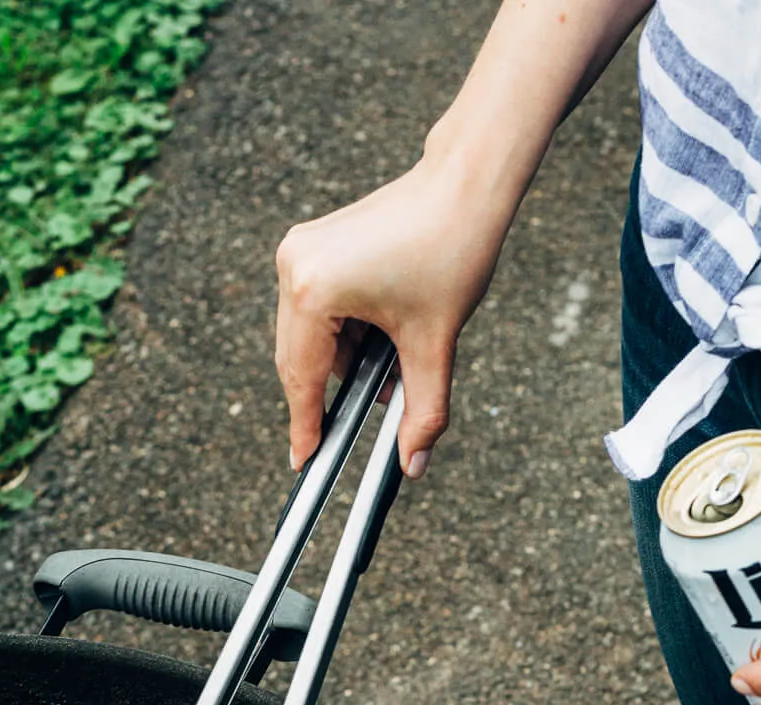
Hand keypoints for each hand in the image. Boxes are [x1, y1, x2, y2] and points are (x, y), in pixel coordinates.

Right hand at [275, 152, 513, 478]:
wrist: (465, 183)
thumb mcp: (436, 344)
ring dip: (344, 365)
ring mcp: (300, 251)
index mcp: (314, 289)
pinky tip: (382, 343)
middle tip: (341, 439)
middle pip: (298, 360)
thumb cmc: (452, 250)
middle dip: (327, 398)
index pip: (303, 378)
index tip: (305, 463)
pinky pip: (318, 311)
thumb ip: (423, 411)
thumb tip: (413, 465)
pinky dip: (346, 336)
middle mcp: (295, 266)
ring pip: (311, 338)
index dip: (305, 427)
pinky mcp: (314, 245)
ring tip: (391, 376)